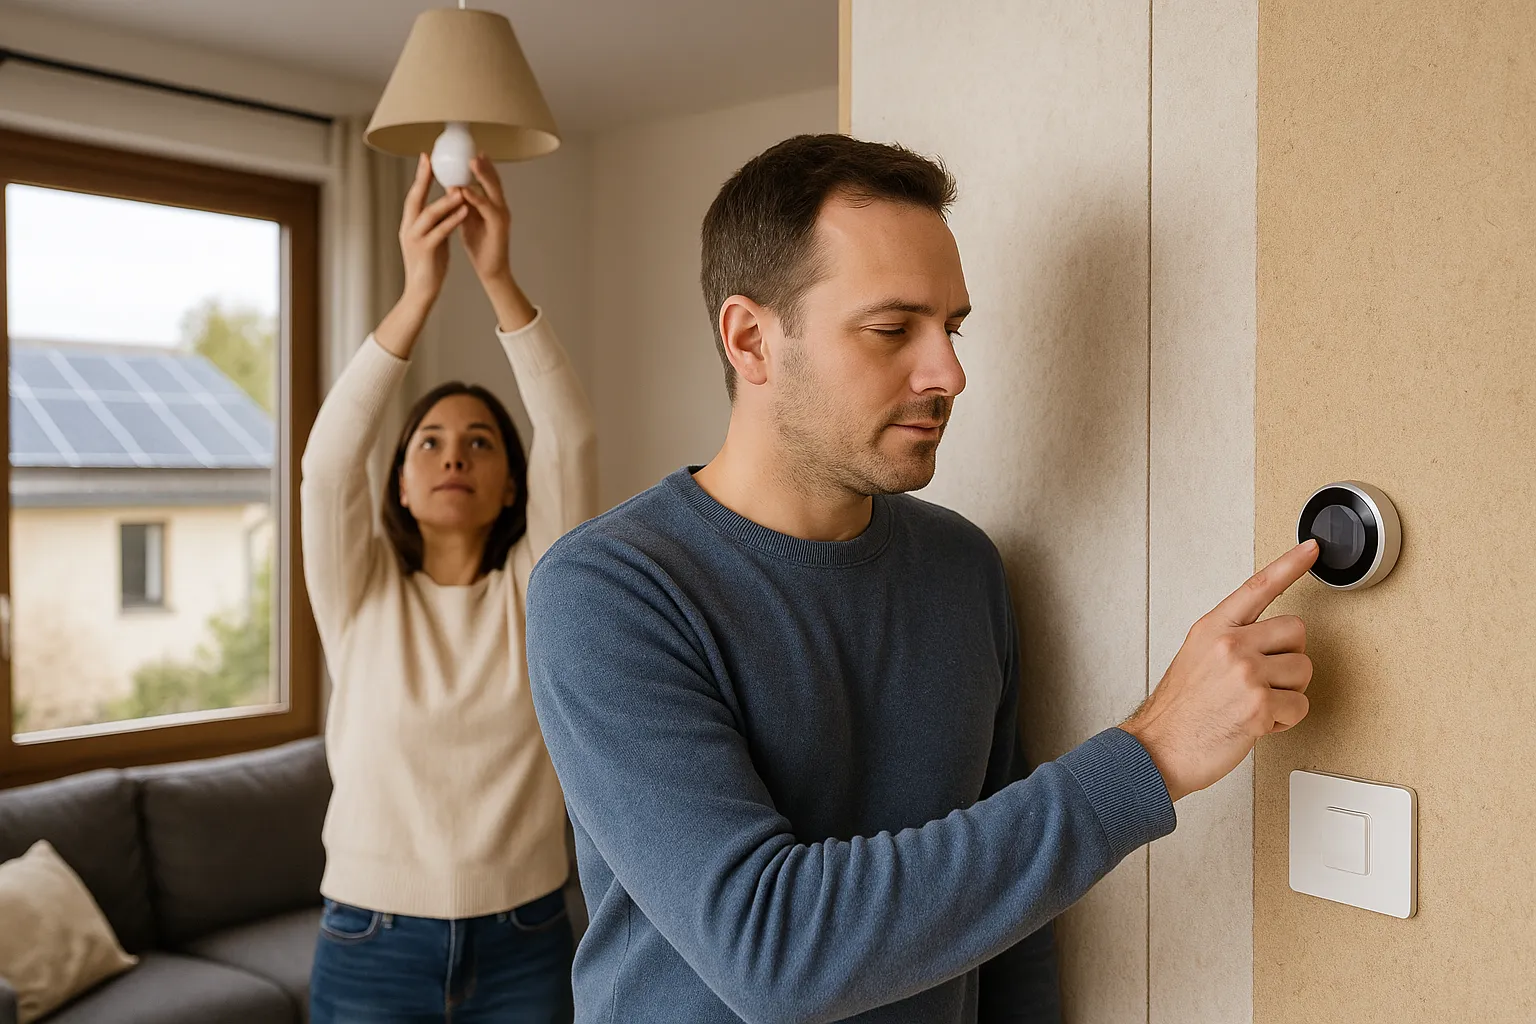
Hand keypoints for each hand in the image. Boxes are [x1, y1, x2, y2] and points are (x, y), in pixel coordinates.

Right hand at [399, 153, 467, 305]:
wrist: (422, 291)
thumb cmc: (430, 265)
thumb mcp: (432, 238)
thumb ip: (437, 222)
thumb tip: (447, 205)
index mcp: (409, 224)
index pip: (413, 196)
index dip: (420, 176)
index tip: (426, 157)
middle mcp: (408, 228)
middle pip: (414, 198)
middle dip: (423, 178)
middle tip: (432, 160)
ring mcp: (415, 239)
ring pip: (428, 214)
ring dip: (444, 200)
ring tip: (459, 188)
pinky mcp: (427, 251)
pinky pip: (440, 232)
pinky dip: (452, 220)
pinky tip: (463, 210)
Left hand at [458, 154, 511, 282]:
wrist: (491, 270)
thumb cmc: (480, 246)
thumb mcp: (467, 219)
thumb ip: (462, 203)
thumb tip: (451, 186)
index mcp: (492, 204)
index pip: (487, 179)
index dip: (480, 165)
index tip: (470, 150)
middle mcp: (499, 206)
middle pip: (493, 179)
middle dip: (484, 164)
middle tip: (473, 148)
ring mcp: (501, 216)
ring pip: (493, 190)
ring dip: (483, 175)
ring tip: (472, 161)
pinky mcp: (499, 227)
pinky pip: (487, 208)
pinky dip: (476, 198)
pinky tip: (465, 190)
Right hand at [1122, 540, 1319, 801]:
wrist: (1159, 749)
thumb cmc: (1178, 711)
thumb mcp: (1195, 657)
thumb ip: (1229, 641)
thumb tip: (1271, 641)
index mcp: (1213, 628)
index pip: (1258, 587)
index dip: (1289, 565)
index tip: (1311, 549)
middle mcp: (1230, 644)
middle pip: (1296, 632)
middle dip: (1289, 658)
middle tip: (1265, 679)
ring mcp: (1246, 673)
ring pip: (1303, 670)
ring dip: (1288, 692)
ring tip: (1255, 704)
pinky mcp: (1260, 704)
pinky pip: (1300, 705)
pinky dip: (1285, 720)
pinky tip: (1258, 722)